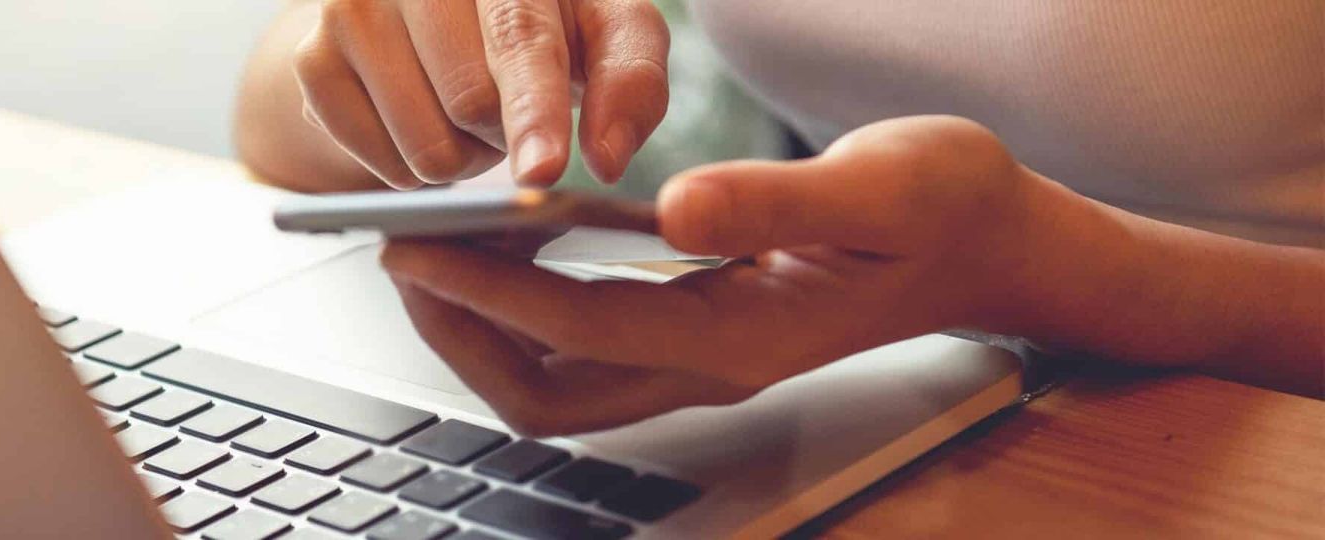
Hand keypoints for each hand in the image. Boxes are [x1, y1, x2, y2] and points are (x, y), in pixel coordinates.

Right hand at [292, 0, 669, 188]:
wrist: (433, 8)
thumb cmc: (542, 17)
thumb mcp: (604, 28)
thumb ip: (631, 79)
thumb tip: (607, 156)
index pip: (517, 36)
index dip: (534, 110)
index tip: (542, 172)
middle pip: (469, 103)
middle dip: (505, 132)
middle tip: (508, 108)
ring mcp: (350, 8)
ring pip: (422, 146)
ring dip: (462, 158)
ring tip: (463, 115)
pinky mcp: (311, 58)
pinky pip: (378, 165)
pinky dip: (412, 169)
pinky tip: (420, 123)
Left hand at [382, 116, 1111, 435]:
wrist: (996, 249)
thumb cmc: (944, 211)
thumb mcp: (882, 187)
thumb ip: (778, 198)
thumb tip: (677, 205)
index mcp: (741, 333)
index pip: (578, 327)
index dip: (486, 289)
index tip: (415, 244)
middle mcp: (707, 364)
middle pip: (544, 393)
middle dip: (458, 334)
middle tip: (400, 254)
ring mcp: (698, 361)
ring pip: (556, 386)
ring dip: (482, 332)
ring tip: (432, 251)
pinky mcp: (695, 339)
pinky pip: (581, 352)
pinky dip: (522, 313)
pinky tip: (508, 245)